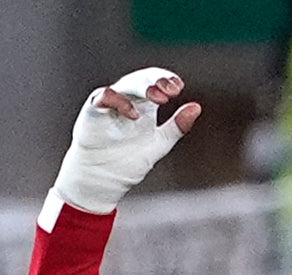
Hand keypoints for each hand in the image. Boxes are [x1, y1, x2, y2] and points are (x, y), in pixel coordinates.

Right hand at [51, 68, 199, 214]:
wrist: (104, 178)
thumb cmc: (128, 160)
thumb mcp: (161, 142)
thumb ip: (177, 126)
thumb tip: (197, 107)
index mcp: (144, 105)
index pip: (155, 82)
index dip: (167, 80)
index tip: (179, 87)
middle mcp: (127, 100)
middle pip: (142, 80)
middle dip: (157, 81)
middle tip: (172, 90)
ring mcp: (110, 104)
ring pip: (126, 84)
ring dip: (143, 87)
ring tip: (160, 98)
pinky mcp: (94, 111)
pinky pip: (105, 96)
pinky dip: (119, 100)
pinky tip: (134, 114)